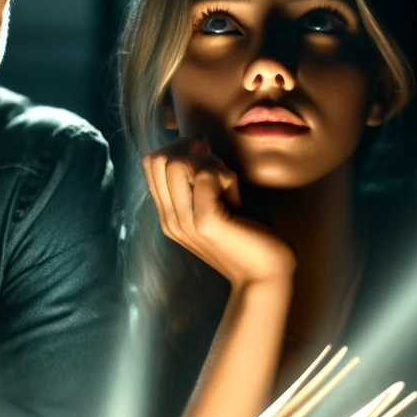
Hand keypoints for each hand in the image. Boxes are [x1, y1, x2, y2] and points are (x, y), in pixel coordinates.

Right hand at [142, 137, 295, 289]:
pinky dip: (225, 176)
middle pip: (158, 159)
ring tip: (227, 184)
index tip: (207, 159)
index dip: (178, 149)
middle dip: (190, 152)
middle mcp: (170, 219)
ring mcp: (184, 222)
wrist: (265, 276)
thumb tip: (197, 140)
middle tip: (218, 169)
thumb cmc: (248, 235)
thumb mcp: (216, 203)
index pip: (151, 163)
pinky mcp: (205, 222)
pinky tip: (237, 197)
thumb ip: (200, 180)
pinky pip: (204, 175)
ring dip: (208, 163)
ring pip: (177, 163)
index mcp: (169, 214)